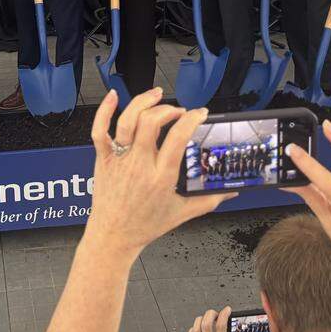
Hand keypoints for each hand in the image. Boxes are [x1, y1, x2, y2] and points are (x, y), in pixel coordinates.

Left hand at [83, 88, 233, 262]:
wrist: (113, 237)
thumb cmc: (146, 225)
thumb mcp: (182, 213)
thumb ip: (209, 200)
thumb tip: (231, 192)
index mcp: (161, 177)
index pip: (178, 138)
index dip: (191, 119)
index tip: (200, 113)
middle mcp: (139, 165)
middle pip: (151, 123)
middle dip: (169, 109)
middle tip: (180, 111)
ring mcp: (119, 159)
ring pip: (127, 121)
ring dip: (143, 102)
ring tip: (157, 94)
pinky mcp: (103, 158)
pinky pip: (100, 130)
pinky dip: (104, 110)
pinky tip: (114, 96)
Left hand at [186, 307, 229, 331]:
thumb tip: (233, 327)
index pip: (221, 326)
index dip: (224, 315)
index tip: (227, 309)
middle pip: (206, 324)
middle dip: (210, 314)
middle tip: (215, 313)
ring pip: (196, 328)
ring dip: (201, 319)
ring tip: (206, 318)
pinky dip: (193, 329)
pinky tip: (197, 327)